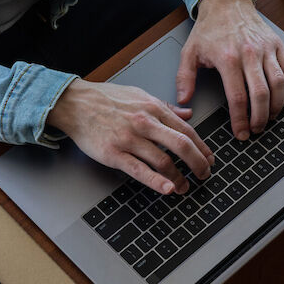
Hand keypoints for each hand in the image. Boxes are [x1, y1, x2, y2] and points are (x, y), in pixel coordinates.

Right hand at [47, 79, 214, 194]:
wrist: (75, 103)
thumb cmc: (106, 98)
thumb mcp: (140, 95)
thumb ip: (165, 107)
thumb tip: (187, 112)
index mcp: (153, 108)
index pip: (187, 130)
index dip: (202, 147)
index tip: (209, 158)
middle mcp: (145, 123)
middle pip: (182, 145)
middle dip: (198, 163)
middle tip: (204, 174)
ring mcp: (129, 139)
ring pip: (163, 161)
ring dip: (178, 177)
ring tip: (184, 187)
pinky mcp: (114, 154)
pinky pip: (139, 170)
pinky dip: (156, 182)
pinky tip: (168, 188)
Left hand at [177, 0, 283, 140]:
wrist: (227, 2)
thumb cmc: (209, 28)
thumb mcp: (189, 51)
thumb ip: (184, 77)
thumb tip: (183, 99)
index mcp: (227, 58)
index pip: (238, 97)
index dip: (240, 120)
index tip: (240, 133)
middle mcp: (250, 54)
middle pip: (261, 94)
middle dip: (260, 118)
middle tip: (256, 130)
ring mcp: (266, 49)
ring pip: (278, 84)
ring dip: (276, 107)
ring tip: (269, 118)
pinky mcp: (277, 45)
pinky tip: (280, 100)